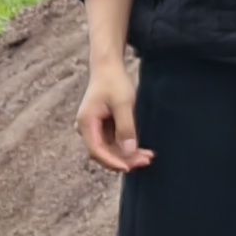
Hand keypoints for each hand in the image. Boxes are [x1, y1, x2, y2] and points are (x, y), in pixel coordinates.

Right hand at [78, 52, 151, 175]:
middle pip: (104, 153)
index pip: (97, 150)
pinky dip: (127, 148)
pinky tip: (142, 150)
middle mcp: (87, 129)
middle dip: (124, 159)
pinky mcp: (103, 128)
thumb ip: (125, 127)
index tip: (129, 167)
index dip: (112, 161)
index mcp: (86, 123)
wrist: (108, 68)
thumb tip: (128, 150)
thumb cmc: (113, 82)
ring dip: (127, 156)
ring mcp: (94, 130)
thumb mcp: (123, 103)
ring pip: (110, 150)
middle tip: (147, 160)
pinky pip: (114, 144)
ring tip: (148, 156)